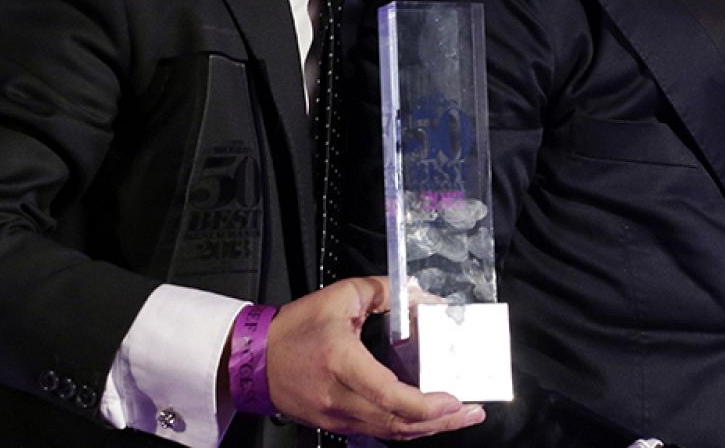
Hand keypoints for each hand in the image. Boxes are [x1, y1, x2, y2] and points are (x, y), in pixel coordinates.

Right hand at [266, 276, 484, 439]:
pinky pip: (377, 432)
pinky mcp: (336, 424)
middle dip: (441, 421)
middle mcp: (340, 398)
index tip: (453, 398)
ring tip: (459, 418)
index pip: (389, 395)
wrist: (253, 359)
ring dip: (428, 429)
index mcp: (342, 363)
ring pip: (390, 433)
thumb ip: (384, 290)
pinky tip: (427, 421)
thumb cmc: (293, 329)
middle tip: (471, 412)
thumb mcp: (340, 296)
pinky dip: (406, 429)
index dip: (425, 404)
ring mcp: (337, 417)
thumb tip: (419, 293)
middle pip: (398, 422)